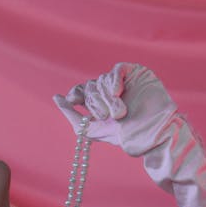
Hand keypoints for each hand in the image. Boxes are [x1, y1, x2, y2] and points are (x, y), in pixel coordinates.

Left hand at [53, 63, 177, 155]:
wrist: (149, 134)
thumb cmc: (123, 136)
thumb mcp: (89, 129)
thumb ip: (71, 114)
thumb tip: (56, 98)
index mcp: (99, 104)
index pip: (81, 91)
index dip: (75, 94)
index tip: (72, 100)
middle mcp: (110, 91)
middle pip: (90, 87)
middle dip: (95, 102)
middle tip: (106, 116)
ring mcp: (124, 81)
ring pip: (103, 80)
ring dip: (108, 98)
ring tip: (120, 113)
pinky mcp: (137, 73)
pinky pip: (117, 69)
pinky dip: (114, 80)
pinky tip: (118, 92)